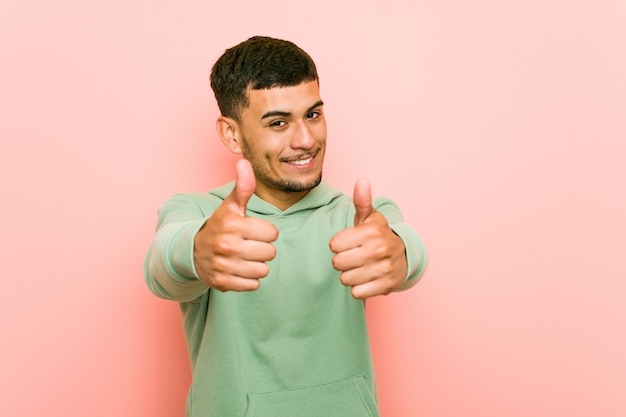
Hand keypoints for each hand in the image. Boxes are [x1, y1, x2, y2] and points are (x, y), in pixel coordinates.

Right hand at [194, 159, 277, 291]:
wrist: (193, 250)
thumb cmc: (220, 225)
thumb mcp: (231, 206)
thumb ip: (243, 186)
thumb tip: (244, 162)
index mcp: (232, 224)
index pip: (273, 233)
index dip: (266, 232)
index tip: (252, 231)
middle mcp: (226, 245)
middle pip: (270, 253)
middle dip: (263, 249)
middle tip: (248, 245)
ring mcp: (223, 266)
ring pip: (263, 270)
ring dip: (256, 265)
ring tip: (243, 257)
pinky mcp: (222, 283)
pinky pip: (253, 285)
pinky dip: (248, 279)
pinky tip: (238, 269)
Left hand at [329, 179, 407, 298]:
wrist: (403, 256)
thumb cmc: (378, 236)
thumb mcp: (370, 218)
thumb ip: (362, 201)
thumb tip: (361, 181)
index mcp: (370, 232)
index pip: (333, 245)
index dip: (338, 245)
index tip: (349, 243)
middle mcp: (378, 250)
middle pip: (337, 263)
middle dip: (342, 261)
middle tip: (354, 257)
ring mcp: (383, 269)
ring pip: (345, 279)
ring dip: (350, 275)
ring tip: (361, 267)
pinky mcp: (386, 286)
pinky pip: (357, 293)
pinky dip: (359, 288)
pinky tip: (367, 278)